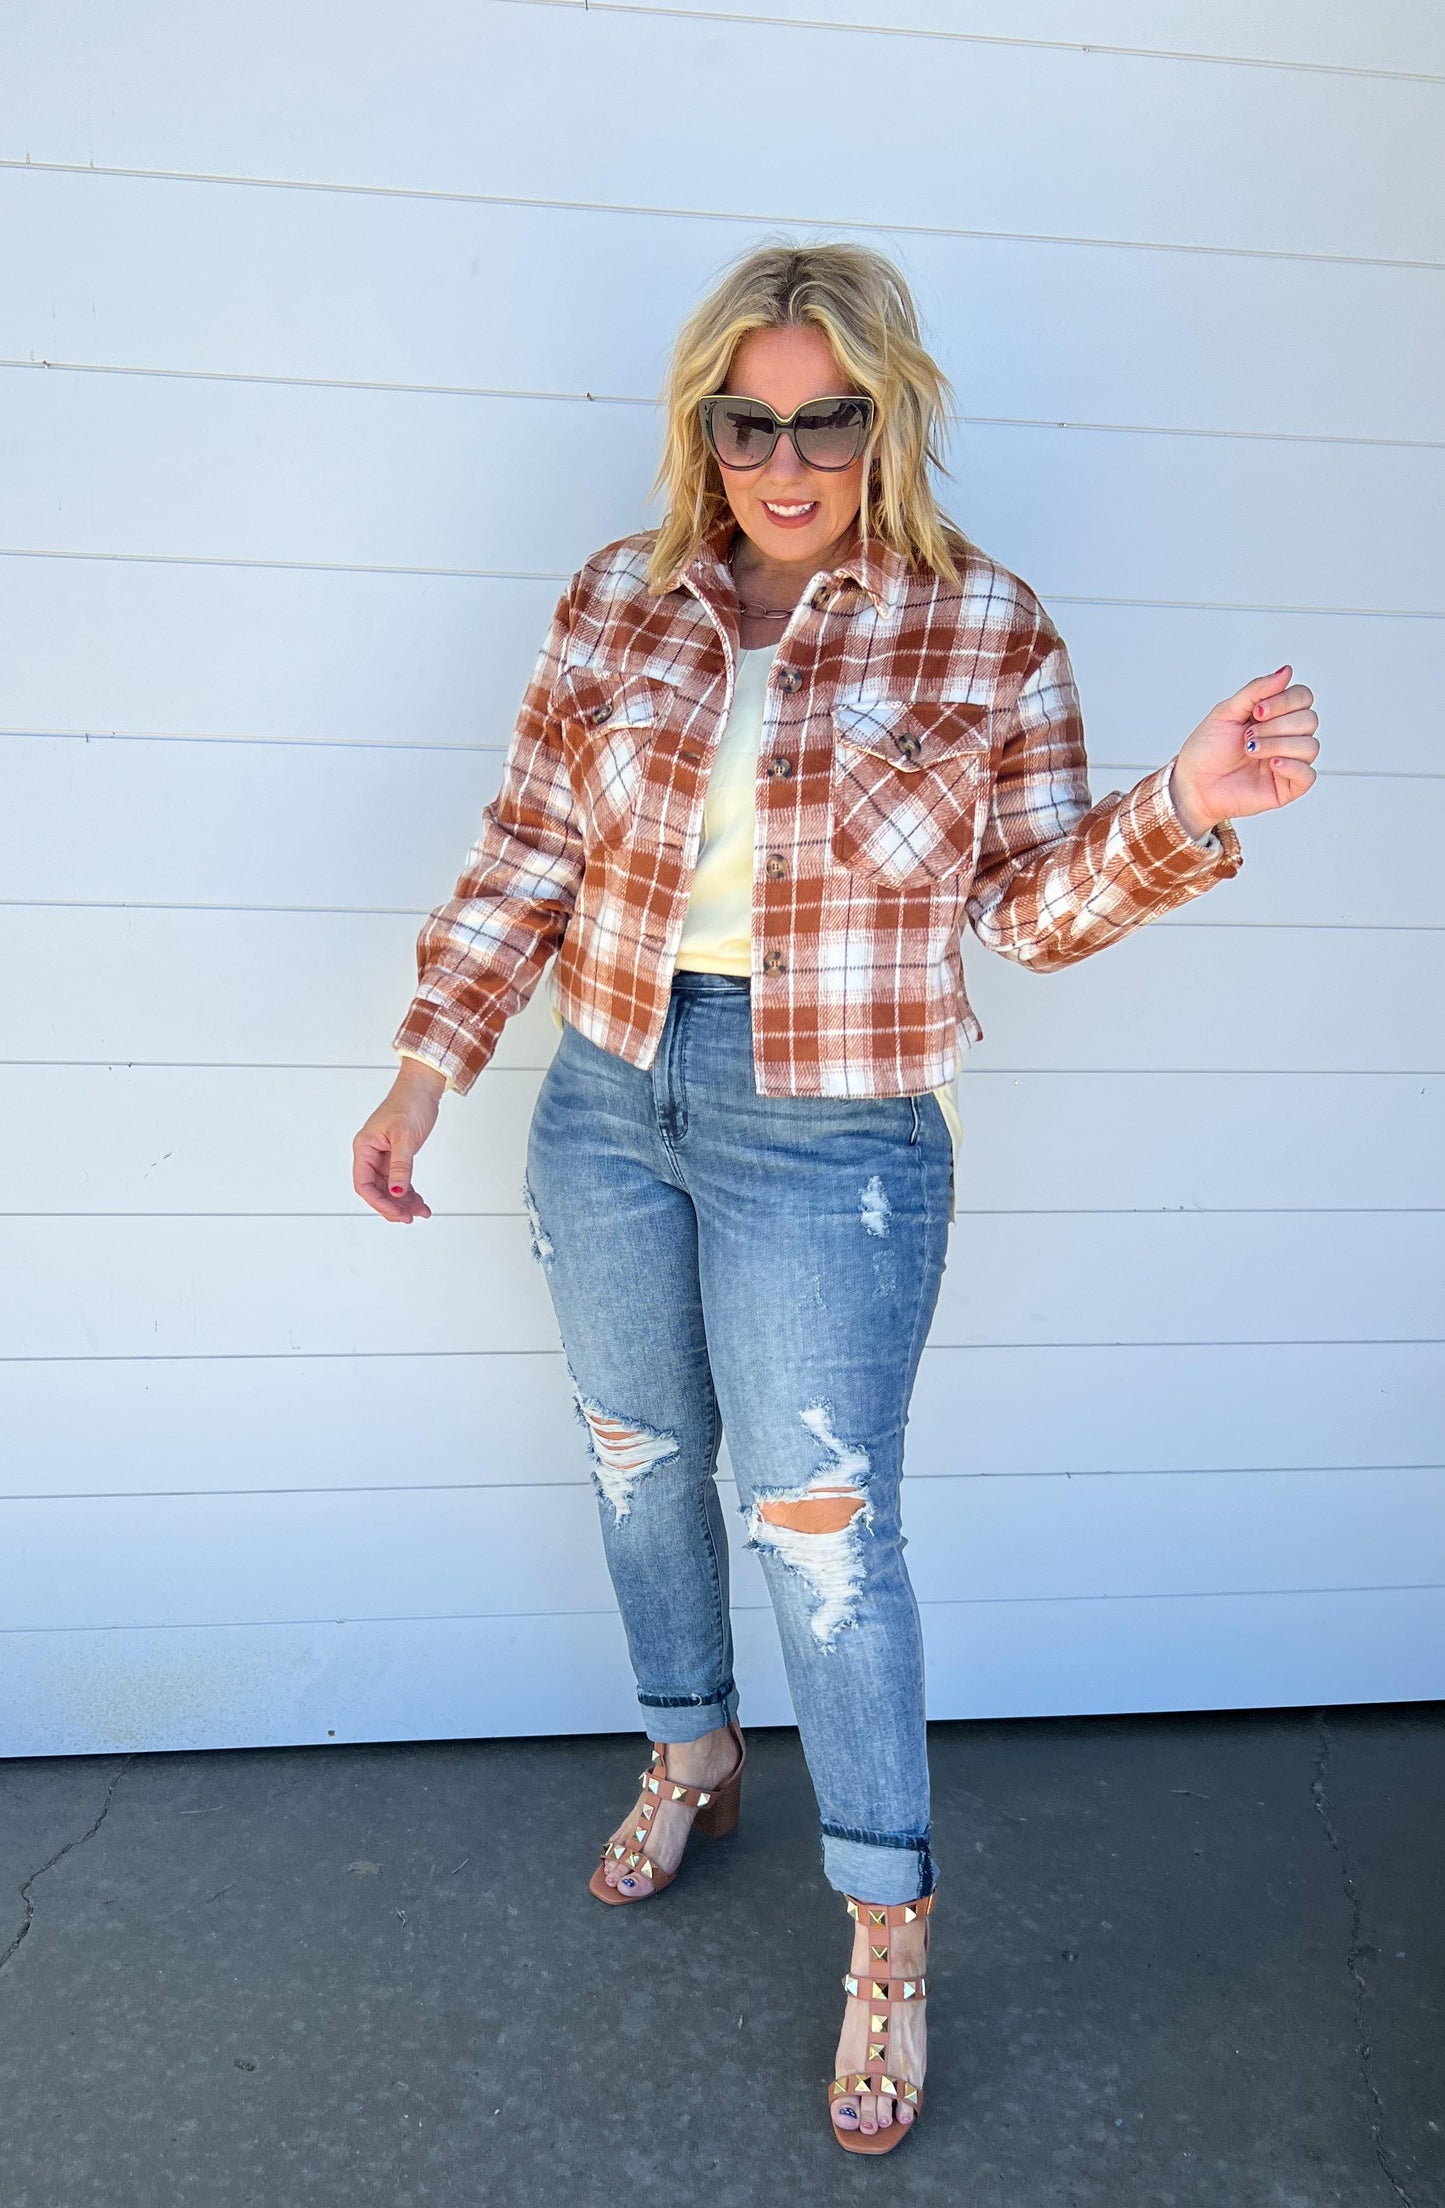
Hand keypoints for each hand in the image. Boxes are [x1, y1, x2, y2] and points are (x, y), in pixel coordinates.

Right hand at [352, 1062, 444, 1222]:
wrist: (423, 1088)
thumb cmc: (409, 1104)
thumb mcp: (405, 1137)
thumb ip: (401, 1166)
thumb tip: (398, 1191)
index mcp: (365, 1148)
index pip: (364, 1184)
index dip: (379, 1202)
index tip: (397, 1213)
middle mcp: (371, 1154)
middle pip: (376, 1190)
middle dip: (392, 1206)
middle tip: (409, 1217)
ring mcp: (384, 1156)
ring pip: (390, 1188)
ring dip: (404, 1202)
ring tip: (420, 1212)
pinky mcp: (397, 1156)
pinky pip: (400, 1181)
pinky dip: (410, 1193)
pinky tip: (421, 1203)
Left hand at [1168, 664, 1319, 839]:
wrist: (1193, 784)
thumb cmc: (1207, 750)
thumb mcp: (1226, 711)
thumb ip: (1257, 690)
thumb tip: (1286, 671)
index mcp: (1275, 715)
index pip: (1303, 697)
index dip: (1285, 701)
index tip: (1257, 712)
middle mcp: (1286, 736)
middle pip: (1309, 720)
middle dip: (1276, 725)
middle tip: (1248, 735)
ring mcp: (1289, 762)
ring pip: (1310, 746)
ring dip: (1278, 744)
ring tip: (1251, 750)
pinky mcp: (1288, 787)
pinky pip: (1309, 775)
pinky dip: (1292, 766)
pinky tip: (1271, 764)